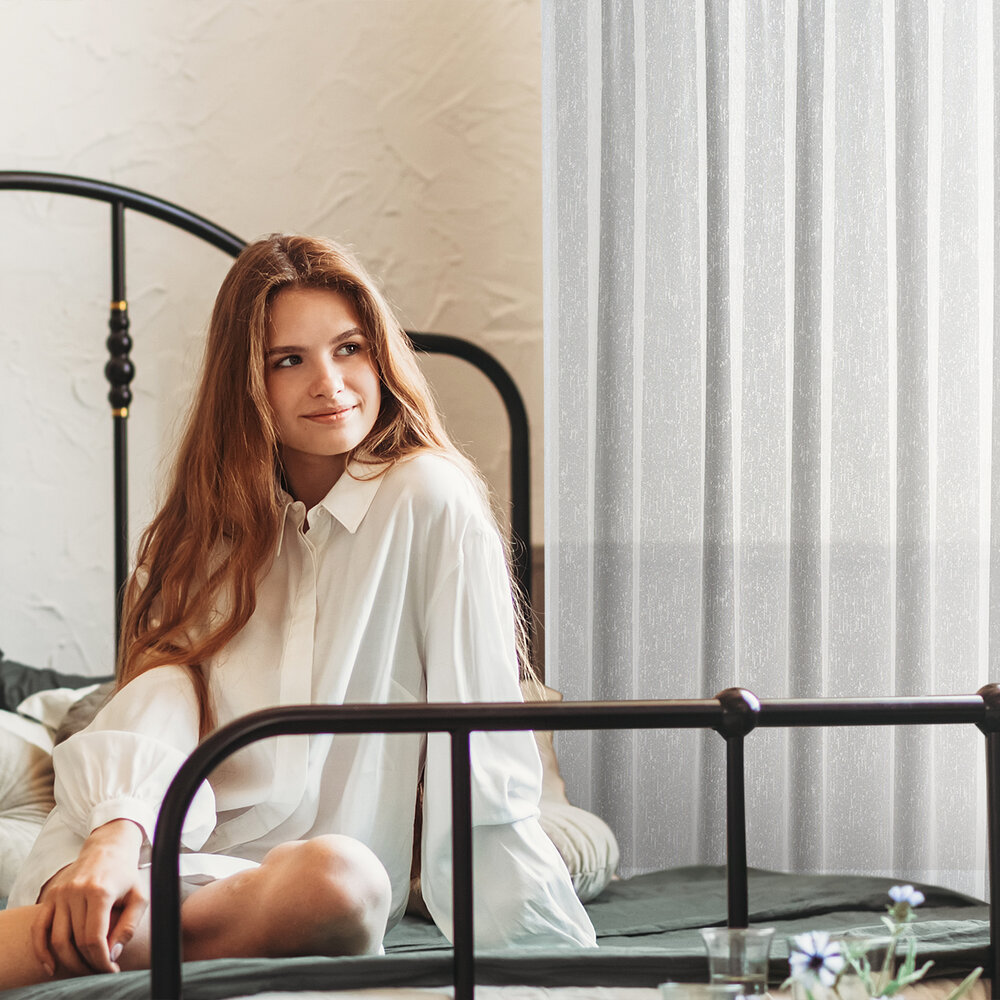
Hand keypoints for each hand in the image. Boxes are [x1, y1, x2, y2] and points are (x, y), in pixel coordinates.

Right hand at [33, 819, 146, 976]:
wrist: (108, 849)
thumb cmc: (126, 875)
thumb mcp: (138, 896)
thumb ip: (128, 925)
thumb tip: (112, 954)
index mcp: (100, 891)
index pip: (94, 938)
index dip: (101, 960)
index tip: (110, 970)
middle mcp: (77, 891)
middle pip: (76, 941)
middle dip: (88, 963)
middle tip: (99, 971)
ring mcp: (60, 893)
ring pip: (57, 939)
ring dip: (69, 961)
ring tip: (84, 969)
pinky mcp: (50, 896)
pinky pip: (39, 928)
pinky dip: (41, 950)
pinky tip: (51, 966)